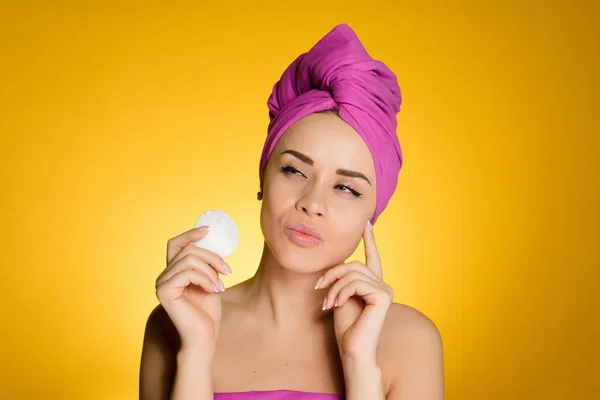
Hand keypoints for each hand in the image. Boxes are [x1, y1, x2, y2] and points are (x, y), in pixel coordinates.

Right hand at [155, 226, 230, 350]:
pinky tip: (213, 290)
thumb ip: (205, 263)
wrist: (204, 336)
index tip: (208, 230)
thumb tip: (210, 240)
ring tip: (219, 286)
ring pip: (190, 260)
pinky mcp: (164, 291)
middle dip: (212, 258)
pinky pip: (188, 272)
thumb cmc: (207, 312)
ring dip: (211, 271)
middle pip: (189, 250)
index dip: (190, 234)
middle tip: (228, 272)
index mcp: (173, 272)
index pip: (176, 244)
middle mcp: (163, 276)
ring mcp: (161, 283)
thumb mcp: (210, 280)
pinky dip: (205, 278)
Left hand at [315, 221, 393, 361]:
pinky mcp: (383, 296)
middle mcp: (383, 285)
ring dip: (334, 286)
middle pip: (354, 264)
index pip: (372, 257)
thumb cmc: (346, 327)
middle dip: (333, 273)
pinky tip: (336, 305)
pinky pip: (356, 283)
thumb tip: (338, 260)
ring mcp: (385, 290)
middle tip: (319, 288)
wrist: (353, 350)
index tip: (366, 223)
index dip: (369, 239)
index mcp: (373, 284)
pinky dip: (341, 291)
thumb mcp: (340, 296)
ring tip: (327, 302)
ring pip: (353, 272)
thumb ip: (343, 279)